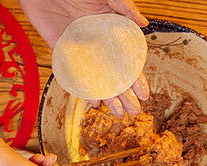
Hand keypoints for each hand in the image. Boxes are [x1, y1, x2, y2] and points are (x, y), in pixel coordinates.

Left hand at [18, 0, 149, 117]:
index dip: (136, 77)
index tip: (144, 93)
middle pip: (114, 75)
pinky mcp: (63, 53)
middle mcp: (99, 44)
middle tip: (134, 112)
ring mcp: (81, 51)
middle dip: (124, 95)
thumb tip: (144, 24)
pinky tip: (93, 102)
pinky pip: (74, 75)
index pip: (128, 60)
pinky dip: (83, 89)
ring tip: (118, 114)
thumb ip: (124, 7)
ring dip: (107, 97)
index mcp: (112, 31)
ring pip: (97, 80)